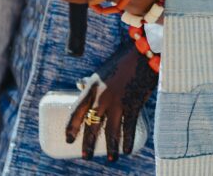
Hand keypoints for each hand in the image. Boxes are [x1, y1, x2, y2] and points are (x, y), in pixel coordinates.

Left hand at [66, 42, 157, 160]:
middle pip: (92, 126)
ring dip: (110, 147)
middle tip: (85, 157)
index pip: (76, 112)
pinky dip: (128, 140)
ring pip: (111, 131)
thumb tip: (80, 85)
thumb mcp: (101, 70)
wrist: (144, 54)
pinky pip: (128, 127)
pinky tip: (127, 150)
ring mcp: (118, 102)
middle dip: (88, 144)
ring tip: (111, 159)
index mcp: (92, 88)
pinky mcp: (133, 104)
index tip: (68, 140)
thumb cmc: (123, 60)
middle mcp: (102, 97)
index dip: (71, 128)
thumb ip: (91, 82)